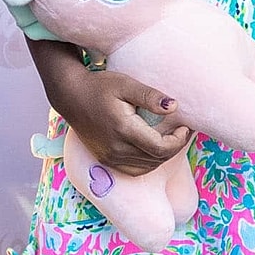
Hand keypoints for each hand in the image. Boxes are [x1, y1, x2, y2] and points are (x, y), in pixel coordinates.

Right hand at [55, 66, 191, 176]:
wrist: (70, 96)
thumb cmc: (99, 86)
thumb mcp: (126, 84)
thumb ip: (151, 96)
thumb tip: (174, 107)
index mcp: (124, 129)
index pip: (161, 147)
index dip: (178, 141)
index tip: (184, 127)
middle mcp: (116, 148)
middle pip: (157, 159)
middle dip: (174, 147)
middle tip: (181, 132)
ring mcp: (110, 157)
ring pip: (148, 167)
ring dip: (163, 156)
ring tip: (170, 139)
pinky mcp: (106, 160)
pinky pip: (134, 170)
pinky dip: (149, 163)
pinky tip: (153, 149)